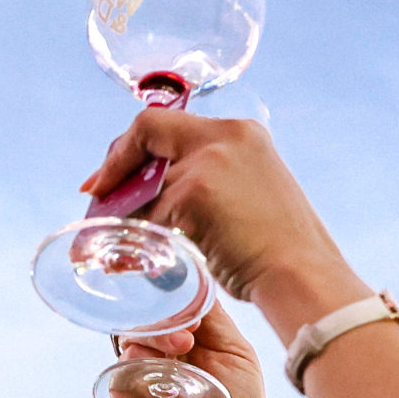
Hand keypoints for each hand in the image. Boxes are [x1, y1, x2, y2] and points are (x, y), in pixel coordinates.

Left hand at [83, 112, 360, 336]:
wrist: (303, 275)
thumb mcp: (253, 196)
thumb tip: (163, 197)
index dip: (133, 145)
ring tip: (105, 243)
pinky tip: (125, 262)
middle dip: (115, 165)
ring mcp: (209, 163)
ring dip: (120, 213)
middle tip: (96, 196)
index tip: (111, 175)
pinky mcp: (195, 195)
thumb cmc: (283, 251)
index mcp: (242, 133)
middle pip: (147, 130)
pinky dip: (132, 241)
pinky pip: (146, 218)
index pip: (170, 122)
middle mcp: (225, 136)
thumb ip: (215, 182)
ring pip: (143, 184)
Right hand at [110, 300, 268, 397]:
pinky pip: (119, 363)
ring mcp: (142, 372)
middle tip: (188, 333)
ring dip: (153, 335)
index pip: (168, 305)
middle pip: (145, 314)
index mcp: (188, 340)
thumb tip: (194, 281)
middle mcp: (161, 353)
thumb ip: (213, 317)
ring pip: (129, 334)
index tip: (191, 305)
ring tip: (181, 349)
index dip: (175, 297)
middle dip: (165, 316)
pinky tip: (160, 369)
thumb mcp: (236, 351)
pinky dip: (137, 358)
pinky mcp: (125, 394)